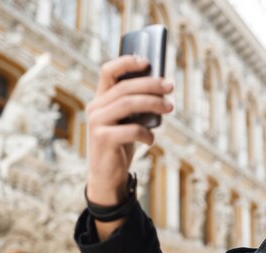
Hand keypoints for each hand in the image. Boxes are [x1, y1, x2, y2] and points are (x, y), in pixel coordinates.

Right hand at [85, 55, 173, 207]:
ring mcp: (97, 123)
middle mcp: (95, 108)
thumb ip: (136, 106)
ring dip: (153, 103)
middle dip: (151, 84)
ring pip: (128, 104)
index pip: (108, 71)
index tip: (148, 62)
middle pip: (125, 87)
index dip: (127, 62)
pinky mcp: (103, 139)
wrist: (107, 177)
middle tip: (170, 86)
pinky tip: (151, 140)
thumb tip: (162, 88)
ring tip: (169, 108)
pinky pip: (131, 130)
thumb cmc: (121, 145)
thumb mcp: (127, 122)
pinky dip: (146, 133)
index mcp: (100, 99)